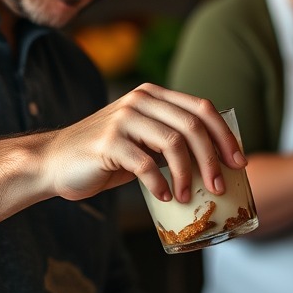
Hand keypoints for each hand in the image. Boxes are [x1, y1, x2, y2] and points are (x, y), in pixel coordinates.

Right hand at [39, 83, 245, 203]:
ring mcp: (123, 119)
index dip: (225, 135)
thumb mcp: (142, 141)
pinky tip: (163, 196)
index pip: (202, 108)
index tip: (238, 163)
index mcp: (152, 96)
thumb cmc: (105, 157)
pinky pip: (146, 164)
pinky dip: (159, 183)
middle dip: (212, 159)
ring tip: (188, 196)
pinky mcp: (109, 142)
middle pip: (192, 125)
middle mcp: (140, 100)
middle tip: (219, 186)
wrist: (55, 162)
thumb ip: (170, 139)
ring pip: (173, 143)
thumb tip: (217, 161)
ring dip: (188, 174)